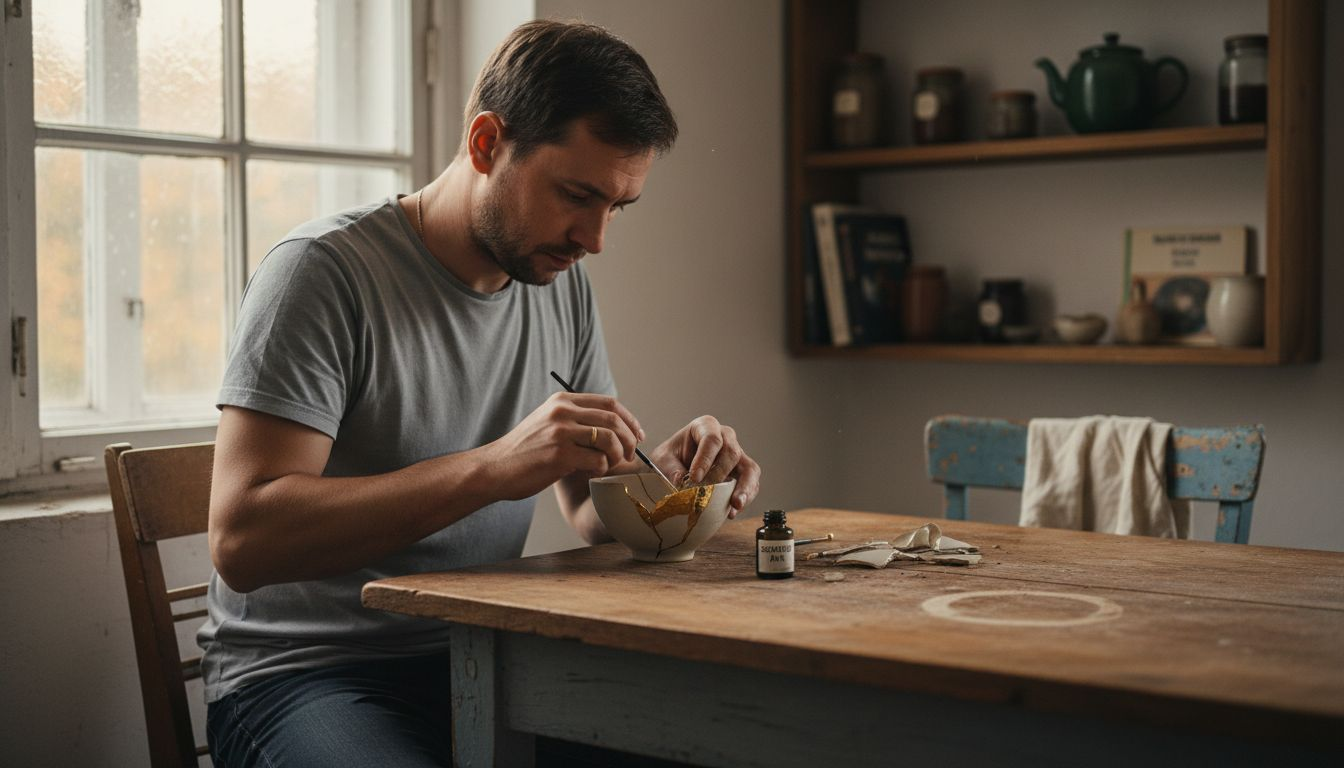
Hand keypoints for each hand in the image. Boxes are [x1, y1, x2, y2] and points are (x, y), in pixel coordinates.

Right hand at [481, 392, 644, 500]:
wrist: (495, 468)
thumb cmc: (525, 451)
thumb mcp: (549, 423)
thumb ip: (576, 419)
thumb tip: (616, 427)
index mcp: (562, 400)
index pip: (609, 403)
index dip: (630, 419)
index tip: (638, 436)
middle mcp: (562, 411)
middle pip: (614, 419)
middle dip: (630, 439)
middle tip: (630, 455)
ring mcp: (561, 432)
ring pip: (610, 439)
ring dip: (617, 455)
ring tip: (609, 466)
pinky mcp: (560, 455)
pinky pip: (598, 460)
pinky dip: (601, 469)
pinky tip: (590, 474)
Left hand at [652, 415, 760, 518]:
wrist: (674, 469)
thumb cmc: (670, 459)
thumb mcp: (662, 460)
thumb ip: (670, 468)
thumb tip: (681, 481)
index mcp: (705, 426)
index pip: (711, 439)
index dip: (705, 459)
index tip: (695, 478)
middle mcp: (726, 438)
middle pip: (732, 452)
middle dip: (720, 474)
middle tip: (707, 492)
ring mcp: (737, 456)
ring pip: (750, 469)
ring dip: (744, 488)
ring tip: (735, 505)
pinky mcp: (742, 475)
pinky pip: (751, 485)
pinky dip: (744, 499)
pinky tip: (732, 512)